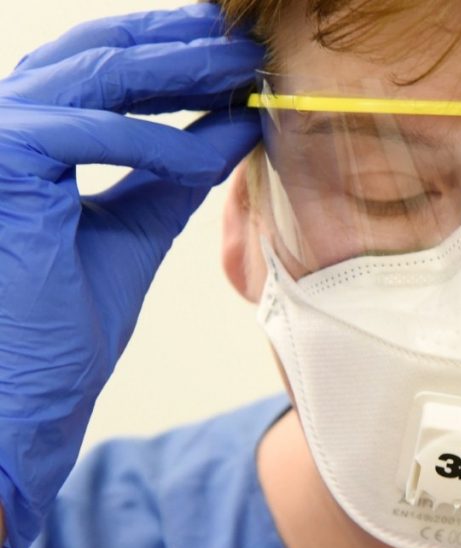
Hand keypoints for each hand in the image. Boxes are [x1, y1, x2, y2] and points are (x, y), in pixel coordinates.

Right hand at [0, 5, 261, 547]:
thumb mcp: (131, 231)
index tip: (236, 57)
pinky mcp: (1, 165)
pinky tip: (213, 148)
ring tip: (244, 70)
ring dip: (180, 69)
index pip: (101, 72)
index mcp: (27, 142)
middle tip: (250, 46)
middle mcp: (4, 129)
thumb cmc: (57, 331)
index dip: (171, 54)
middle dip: (181, 44)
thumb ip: (171, 177)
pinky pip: (92, 132)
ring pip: (97, 74)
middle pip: (98, 54)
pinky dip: (160, 140)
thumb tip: (232, 128)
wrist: (18, 403)